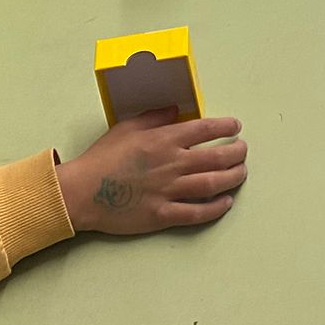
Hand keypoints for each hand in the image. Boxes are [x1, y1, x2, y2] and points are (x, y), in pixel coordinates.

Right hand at [58, 110, 247, 234]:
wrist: (81, 192)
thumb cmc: (102, 157)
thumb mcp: (127, 127)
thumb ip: (155, 116)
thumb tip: (176, 109)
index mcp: (164, 139)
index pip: (205, 129)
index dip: (226, 126)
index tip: (236, 126)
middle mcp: (172, 164)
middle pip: (217, 157)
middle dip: (237, 153)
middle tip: (243, 151)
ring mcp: (169, 191)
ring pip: (213, 184)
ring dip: (233, 178)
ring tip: (241, 173)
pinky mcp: (163, 215)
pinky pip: (197, 213)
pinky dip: (216, 208)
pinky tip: (226, 202)